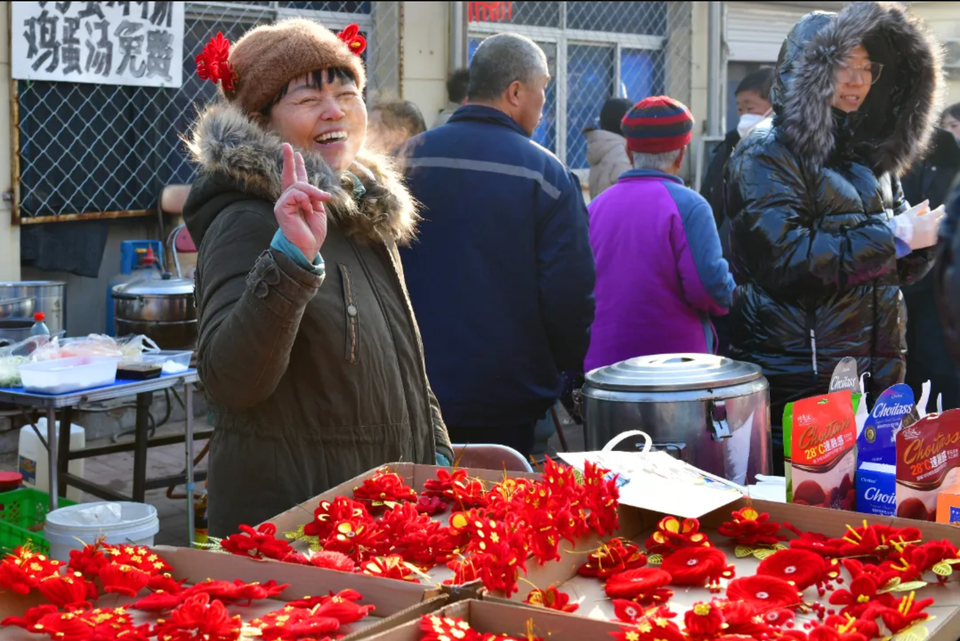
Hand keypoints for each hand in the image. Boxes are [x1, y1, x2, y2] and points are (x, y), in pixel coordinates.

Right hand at [274, 143, 330, 259]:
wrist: (307, 247)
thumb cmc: (313, 232)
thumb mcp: (319, 210)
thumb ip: (315, 197)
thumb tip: (316, 189)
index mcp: (298, 200)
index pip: (297, 179)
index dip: (296, 166)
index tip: (296, 153)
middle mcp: (288, 199)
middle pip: (289, 176)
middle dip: (289, 161)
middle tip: (287, 146)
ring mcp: (283, 203)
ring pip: (298, 186)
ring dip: (312, 193)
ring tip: (315, 206)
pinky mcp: (281, 208)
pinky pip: (295, 195)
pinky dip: (305, 200)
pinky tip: (308, 210)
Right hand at [892, 200, 945, 250]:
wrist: (898, 238)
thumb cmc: (902, 223)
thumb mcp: (910, 212)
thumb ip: (920, 207)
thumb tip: (927, 201)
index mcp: (928, 218)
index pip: (940, 211)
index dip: (941, 208)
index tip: (941, 207)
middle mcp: (933, 226)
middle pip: (941, 220)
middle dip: (939, 216)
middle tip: (935, 216)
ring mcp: (932, 235)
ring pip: (938, 228)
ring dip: (936, 225)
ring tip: (929, 225)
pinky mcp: (930, 242)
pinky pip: (936, 236)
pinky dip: (933, 234)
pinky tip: (928, 233)